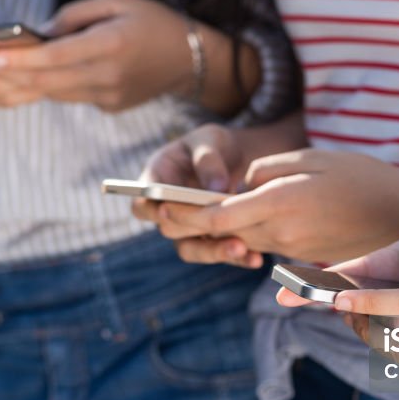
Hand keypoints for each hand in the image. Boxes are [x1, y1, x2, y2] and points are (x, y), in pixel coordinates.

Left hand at [0, 0, 192, 110]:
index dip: (21, 60)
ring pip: (56, 93)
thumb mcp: (115, 1)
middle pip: (49, 82)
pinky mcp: (110, 106)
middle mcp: (108, 76)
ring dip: (26, 84)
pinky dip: (52, 86)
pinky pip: (72, 96)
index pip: (57, 57)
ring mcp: (110, 96)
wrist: (189, 59)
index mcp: (111, 45)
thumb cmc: (151, 21)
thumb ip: (74, 16)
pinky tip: (32, 77)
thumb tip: (39, 34)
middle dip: (10, 76)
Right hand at [130, 124, 264, 267]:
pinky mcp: (212, 239)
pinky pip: (220, 253)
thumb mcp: (209, 140)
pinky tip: (256, 259)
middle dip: (191, 230)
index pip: (142, 204)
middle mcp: (168, 211)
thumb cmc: (214, 145)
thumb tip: (216, 187)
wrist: (238, 159)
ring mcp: (189, 228)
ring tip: (242, 250)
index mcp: (157, 182)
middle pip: (169, 230)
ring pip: (192, 249)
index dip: (151, 209)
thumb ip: (207, 159)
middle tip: (213, 226)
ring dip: (215, 252)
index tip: (166, 209)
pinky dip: (238, 257)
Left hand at [159, 149, 398, 267]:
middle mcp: (281, 233)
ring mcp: (292, 251)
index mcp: (281, 204)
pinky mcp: (302, 259)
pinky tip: (247, 216)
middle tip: (165, 206)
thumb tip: (240, 183)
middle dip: (193, 221)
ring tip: (198, 208)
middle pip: (223, 231)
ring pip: (242, 239)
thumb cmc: (360, 176)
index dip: (184, 212)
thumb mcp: (310, 158)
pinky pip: (265, 245)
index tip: (161, 203)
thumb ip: (267, 170)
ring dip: (220, 227)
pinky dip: (249, 232)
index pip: (218, 215)